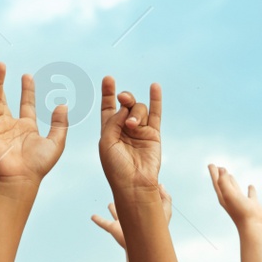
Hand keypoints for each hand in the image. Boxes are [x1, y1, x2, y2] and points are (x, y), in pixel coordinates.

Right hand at [0, 63, 66, 183]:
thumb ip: (60, 124)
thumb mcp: (56, 142)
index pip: (25, 103)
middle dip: (3, 81)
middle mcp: (11, 125)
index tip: (27, 76)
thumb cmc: (39, 165)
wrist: (22, 178)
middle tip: (1, 65)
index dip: (26, 89)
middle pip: (5, 98)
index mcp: (26, 127)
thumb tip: (63, 105)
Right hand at [92, 187, 170, 249]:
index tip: (141, 183)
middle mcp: (132, 215)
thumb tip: (160, 184)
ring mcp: (122, 222)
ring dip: (112, 208)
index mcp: (142, 211)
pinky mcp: (113, 228)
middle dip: (125, 199)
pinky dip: (98, 220)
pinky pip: (103, 223)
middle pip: (127, 204)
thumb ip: (165, 197)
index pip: (141, 199)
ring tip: (110, 205)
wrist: (144, 246)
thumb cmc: (157, 230)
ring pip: (115, 212)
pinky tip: (93, 216)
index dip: (141, 192)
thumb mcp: (166, 211)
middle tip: (123, 191)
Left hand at [98, 77, 162, 193]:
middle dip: (125, 99)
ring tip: (132, 125)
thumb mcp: (106, 142)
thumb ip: (113, 121)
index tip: (108, 78)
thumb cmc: (116, 167)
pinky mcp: (153, 135)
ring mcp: (140, 131)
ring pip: (139, 110)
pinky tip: (154, 86)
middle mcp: (125, 129)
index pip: (108, 108)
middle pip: (126, 105)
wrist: (134, 183)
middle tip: (123, 99)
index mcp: (109, 131)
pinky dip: (155, 100)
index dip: (108, 93)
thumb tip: (125, 107)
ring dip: (135, 112)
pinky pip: (155, 114)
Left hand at [208, 165, 261, 231]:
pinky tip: (250, 186)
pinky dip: (250, 190)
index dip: (213, 173)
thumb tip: (222, 169)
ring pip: (236, 189)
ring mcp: (242, 202)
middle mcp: (232, 200)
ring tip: (230, 175)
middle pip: (223, 185)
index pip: (217, 182)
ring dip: (232, 182)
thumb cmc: (241, 213)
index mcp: (224, 198)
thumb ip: (224, 182)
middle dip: (220, 176)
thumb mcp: (229, 195)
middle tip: (219, 167)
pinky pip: (251, 195)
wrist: (255, 229)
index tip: (211, 164)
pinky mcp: (253, 205)